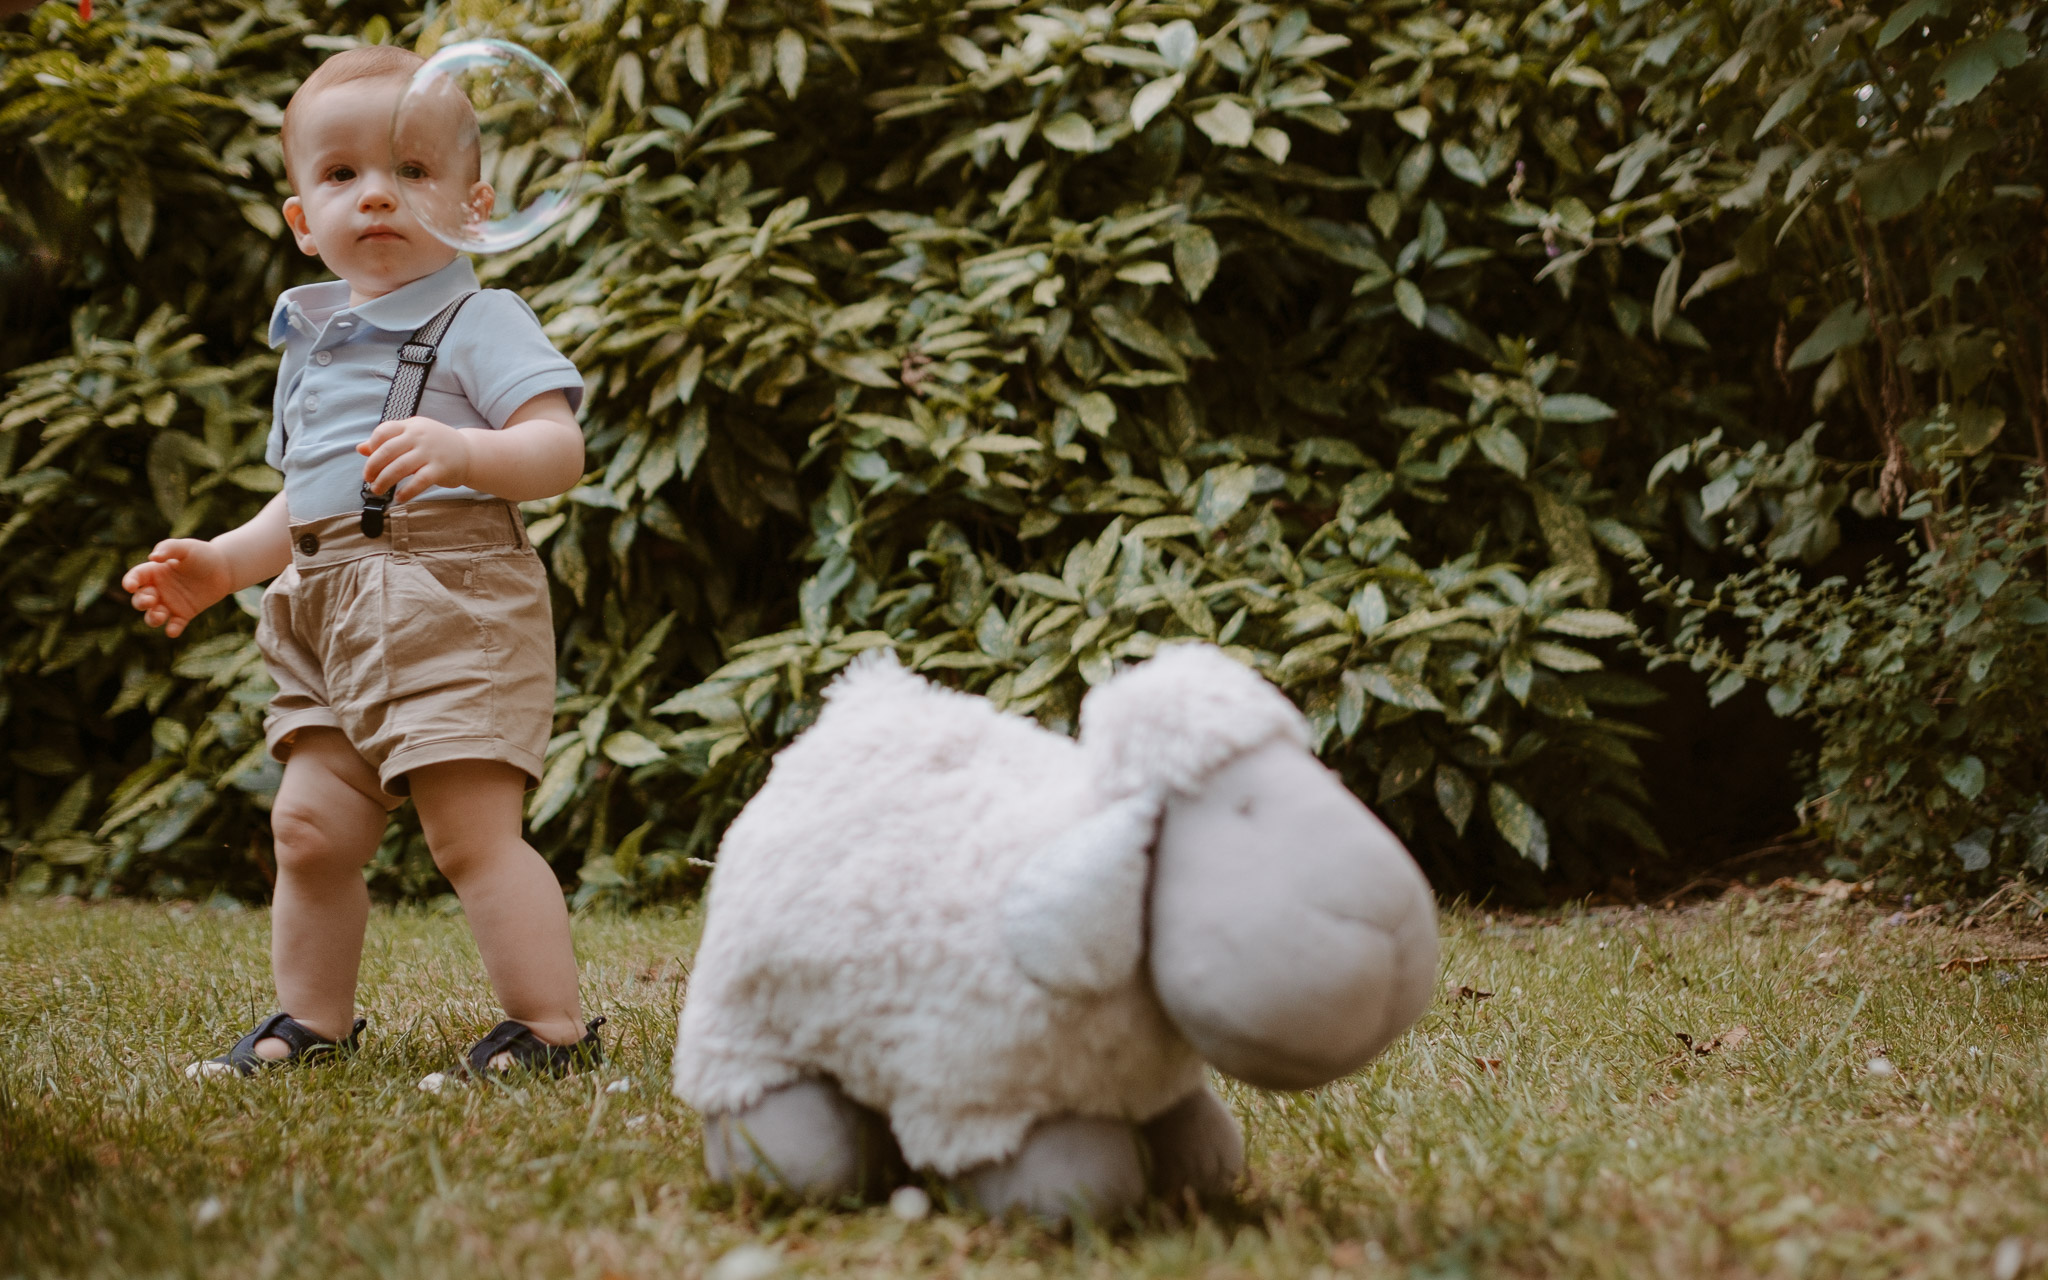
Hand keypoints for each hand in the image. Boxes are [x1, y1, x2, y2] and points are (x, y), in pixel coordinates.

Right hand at [121, 540, 233, 637]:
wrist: (224, 569)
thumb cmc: (202, 554)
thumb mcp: (186, 547)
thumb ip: (169, 548)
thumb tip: (153, 557)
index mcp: (154, 572)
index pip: (135, 577)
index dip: (130, 582)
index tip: (130, 586)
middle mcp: (158, 589)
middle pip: (140, 600)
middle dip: (141, 602)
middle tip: (151, 600)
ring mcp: (170, 603)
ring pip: (153, 616)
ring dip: (152, 619)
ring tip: (161, 615)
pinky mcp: (184, 614)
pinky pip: (175, 625)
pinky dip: (172, 629)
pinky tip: (173, 631)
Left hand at [358, 416, 474, 502]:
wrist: (469, 453)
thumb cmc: (436, 445)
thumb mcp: (412, 437)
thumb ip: (388, 441)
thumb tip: (360, 448)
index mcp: (411, 426)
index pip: (383, 431)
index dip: (372, 446)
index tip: (370, 460)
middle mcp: (420, 436)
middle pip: (387, 450)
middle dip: (373, 467)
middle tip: (368, 479)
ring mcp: (430, 452)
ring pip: (399, 467)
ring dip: (384, 480)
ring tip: (377, 490)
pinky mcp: (440, 469)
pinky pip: (419, 482)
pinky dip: (406, 492)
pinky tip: (399, 498)